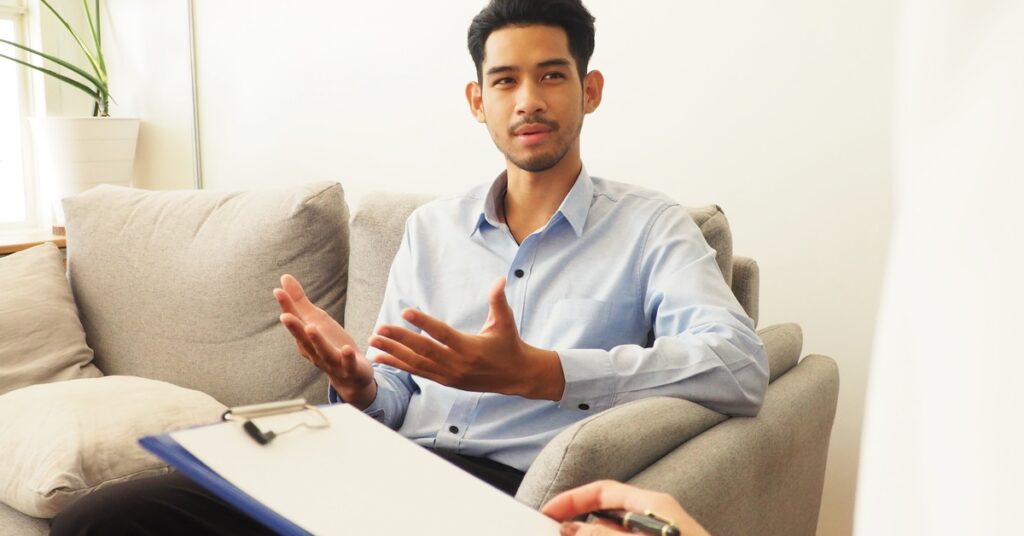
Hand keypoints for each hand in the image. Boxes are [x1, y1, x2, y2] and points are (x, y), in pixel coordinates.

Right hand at [273, 274, 376, 408]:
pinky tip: (346, 349)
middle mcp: (315, 352)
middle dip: (294, 328)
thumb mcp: (316, 321)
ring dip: (317, 341)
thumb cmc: (330, 345)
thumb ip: (300, 302)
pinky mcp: (350, 368)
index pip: (295, 321)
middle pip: (304, 339)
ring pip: (323, 352)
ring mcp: (332, 362)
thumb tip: (283, 278)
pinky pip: (348, 364)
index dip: (286, 306)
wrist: (351, 377)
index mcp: (305, 339)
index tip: (277, 291)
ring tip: (311, 327)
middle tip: (284, 315)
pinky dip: (347, 357)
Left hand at [368, 277, 564, 399]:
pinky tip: (382, 359)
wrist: (516, 376)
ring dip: (393, 354)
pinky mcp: (445, 381)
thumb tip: (500, 279)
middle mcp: (457, 364)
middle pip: (423, 350)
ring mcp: (449, 375)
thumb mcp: (505, 321)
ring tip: (373, 343)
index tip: (405, 311)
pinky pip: (418, 372)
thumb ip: (498, 300)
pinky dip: (399, 365)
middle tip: (379, 329)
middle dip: (399, 340)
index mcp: (470, 347)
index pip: (442, 333)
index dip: (423, 322)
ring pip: (416, 364)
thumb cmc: (509, 344)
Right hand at [541, 480, 708, 535]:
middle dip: (579, 525)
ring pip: (613, 534)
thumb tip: (571, 528)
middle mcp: (656, 519)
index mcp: (654, 505)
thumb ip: (603, 535)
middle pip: (606, 515)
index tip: (548, 513)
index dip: (572, 499)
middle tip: (554, 533)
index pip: (604, 491)